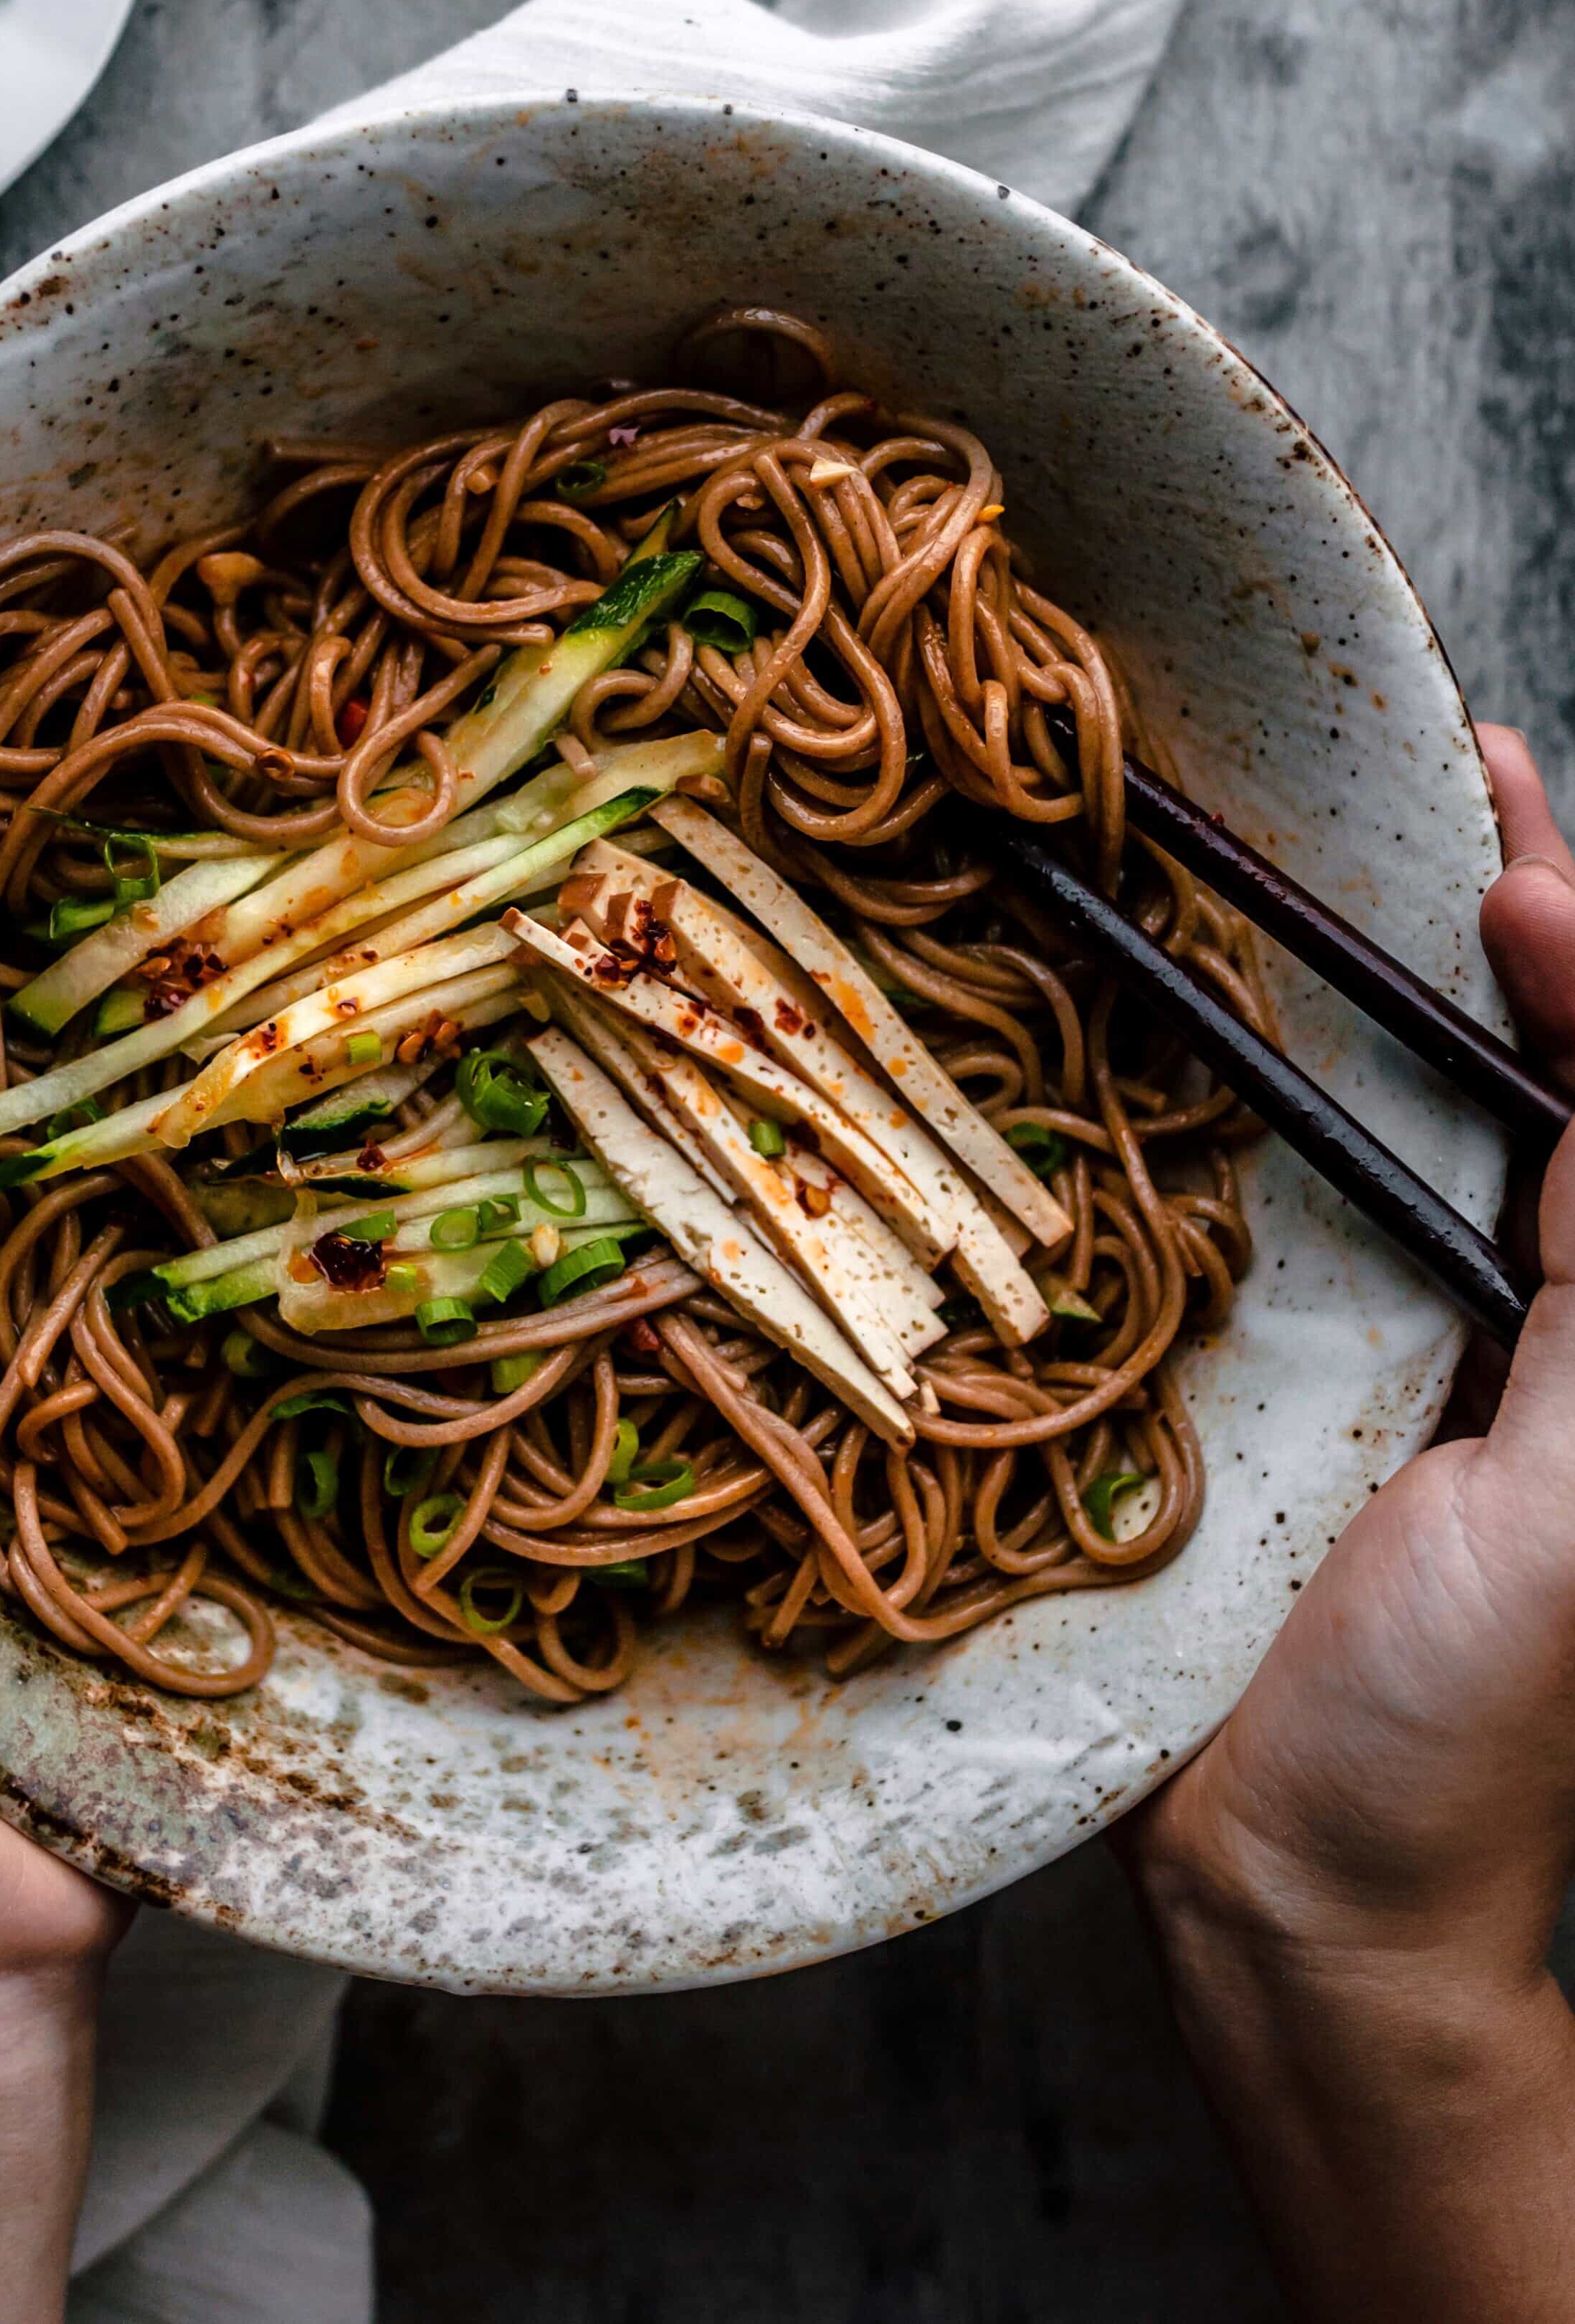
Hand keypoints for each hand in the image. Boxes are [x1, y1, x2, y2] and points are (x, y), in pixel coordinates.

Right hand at [1121, 727, 1574, 2321]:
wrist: (1295, 1902)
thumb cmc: (1467, 1725)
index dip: (1569, 947)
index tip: (1493, 826)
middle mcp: (1476, 1315)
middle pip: (1477, 1081)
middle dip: (1453, 926)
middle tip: (1405, 776)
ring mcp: (1342, 1353)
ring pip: (1342, 1131)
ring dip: (1317, 992)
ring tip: (1266, 855)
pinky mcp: (1220, 1400)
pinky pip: (1220, 1226)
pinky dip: (1196, 1117)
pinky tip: (1146, 1032)